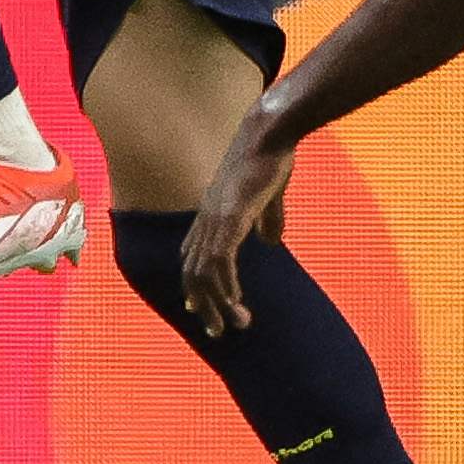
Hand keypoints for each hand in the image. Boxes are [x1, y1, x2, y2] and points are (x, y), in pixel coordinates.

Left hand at [178, 118, 298, 339]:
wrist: (269, 130)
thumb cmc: (270, 156)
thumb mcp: (268, 195)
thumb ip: (268, 219)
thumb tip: (271, 241)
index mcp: (211, 213)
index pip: (191, 257)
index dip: (195, 288)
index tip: (204, 312)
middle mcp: (205, 219)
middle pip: (191, 273)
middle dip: (203, 306)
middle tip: (218, 332)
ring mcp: (215, 218)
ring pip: (203, 274)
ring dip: (218, 304)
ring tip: (237, 324)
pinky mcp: (229, 217)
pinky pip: (219, 261)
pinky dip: (225, 286)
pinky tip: (238, 302)